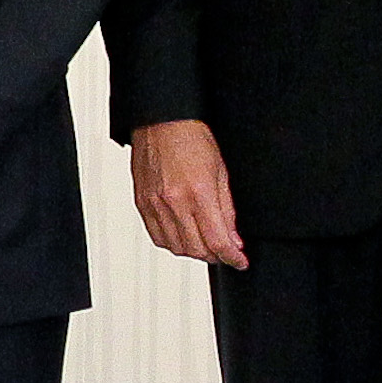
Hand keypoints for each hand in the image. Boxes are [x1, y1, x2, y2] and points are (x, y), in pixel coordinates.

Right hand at [130, 118, 246, 267]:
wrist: (161, 122)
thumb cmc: (192, 138)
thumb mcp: (221, 173)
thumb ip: (227, 210)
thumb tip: (233, 238)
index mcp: (198, 193)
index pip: (217, 241)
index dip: (232, 257)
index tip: (239, 261)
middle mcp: (174, 202)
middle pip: (196, 250)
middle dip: (215, 256)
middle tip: (225, 251)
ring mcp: (155, 205)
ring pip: (176, 248)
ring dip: (194, 251)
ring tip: (204, 243)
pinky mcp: (142, 204)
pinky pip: (157, 237)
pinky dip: (173, 243)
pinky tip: (183, 235)